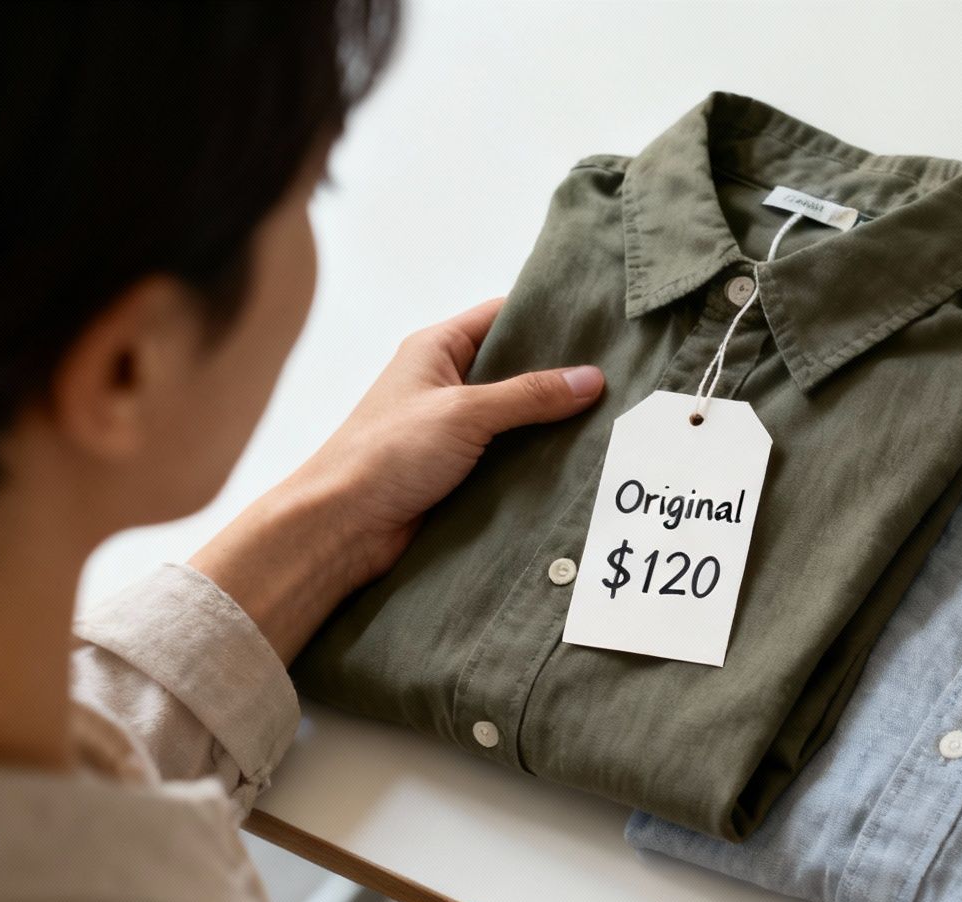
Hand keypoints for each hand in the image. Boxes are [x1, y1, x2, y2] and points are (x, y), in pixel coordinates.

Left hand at [191, 299, 603, 660]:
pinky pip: (509, 453)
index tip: (600, 325)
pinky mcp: (460, 467)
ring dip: (552, 422)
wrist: (343, 526)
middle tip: (619, 376)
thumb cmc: (387, 454)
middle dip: (560, 375)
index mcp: (436, 349)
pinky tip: (578, 459)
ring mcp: (453, 427)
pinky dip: (538, 456)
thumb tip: (591, 379)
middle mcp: (445, 382)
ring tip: (611, 417)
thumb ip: (529, 395)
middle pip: (515, 367)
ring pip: (516, 415)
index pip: (502, 316)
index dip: (549, 318)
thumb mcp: (465, 413)